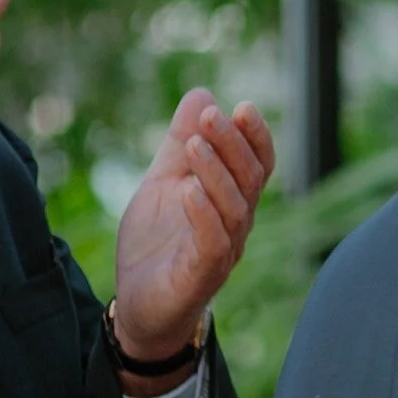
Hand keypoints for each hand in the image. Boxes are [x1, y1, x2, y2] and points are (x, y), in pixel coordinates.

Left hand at [112, 88, 275, 373]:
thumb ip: (181, 143)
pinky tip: (188, 190)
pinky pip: (212, 243)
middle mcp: (237, 225)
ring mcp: (223, 251)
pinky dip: (203, 215)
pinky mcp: (201, 276)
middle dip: (234, 145)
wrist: (139, 305)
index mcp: (232, 201)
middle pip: (250, 181)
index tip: (241, 106)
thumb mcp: (163, 183)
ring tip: (195, 144)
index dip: (255, 137)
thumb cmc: (159, 245)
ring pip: (235, 209)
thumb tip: (201, 91)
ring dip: (217, 174)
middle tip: (213, 115)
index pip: (258, 165)